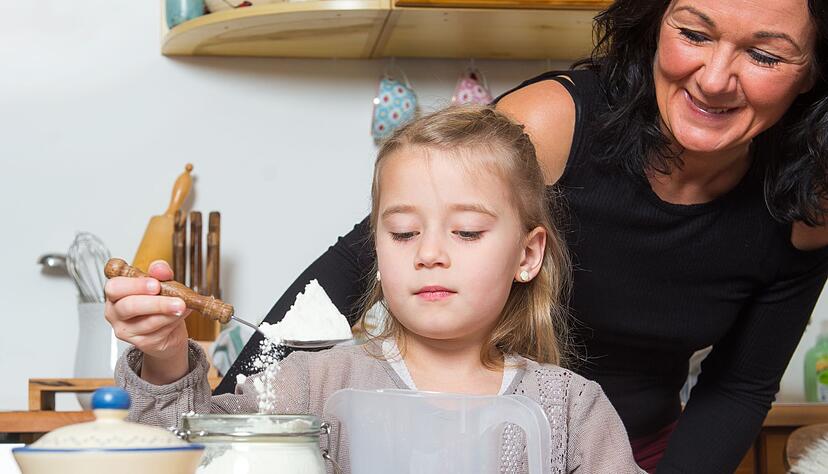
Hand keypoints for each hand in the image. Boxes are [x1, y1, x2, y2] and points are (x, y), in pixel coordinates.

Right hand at [104, 260, 190, 383]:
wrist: (167, 330)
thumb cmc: (158, 304)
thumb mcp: (160, 283)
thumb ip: (159, 273)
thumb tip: (160, 268)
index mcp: (116, 293)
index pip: (114, 288)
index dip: (134, 285)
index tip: (155, 284)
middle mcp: (115, 312)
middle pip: (128, 307)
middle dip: (155, 303)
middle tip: (175, 300)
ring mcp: (126, 330)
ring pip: (147, 322)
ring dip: (168, 313)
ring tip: (183, 306)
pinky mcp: (141, 343)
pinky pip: (158, 332)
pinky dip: (172, 321)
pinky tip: (180, 315)